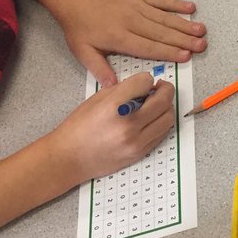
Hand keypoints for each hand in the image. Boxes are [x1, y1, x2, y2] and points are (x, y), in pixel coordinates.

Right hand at [48, 71, 176, 182]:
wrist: (69, 158)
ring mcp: (136, 142)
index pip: (146, 82)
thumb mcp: (97, 99)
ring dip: (166, 107)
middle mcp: (128, 124)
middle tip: (158, 88)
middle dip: (165, 89)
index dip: (146, 79)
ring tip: (154, 105)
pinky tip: (150, 119)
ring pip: (168, 118)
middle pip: (164, 100)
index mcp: (114, 106)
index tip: (143, 82)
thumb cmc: (79, 126)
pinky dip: (160, 123)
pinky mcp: (139, 153)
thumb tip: (145, 85)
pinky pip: (162, 134)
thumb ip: (123, 89)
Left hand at [52, 0, 206, 85]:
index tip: (186, 56)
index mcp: (119, 37)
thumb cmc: (80, 28)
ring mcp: (137, 6)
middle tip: (202, 45)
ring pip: (164, 17)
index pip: (148, 47)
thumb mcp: (83, 53)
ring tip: (201, 31)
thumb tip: (114, 88)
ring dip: (184, 24)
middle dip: (184, 40)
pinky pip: (160, 0)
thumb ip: (100, 69)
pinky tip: (191, 9)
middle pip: (161, 33)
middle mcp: (132, 21)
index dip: (168, 52)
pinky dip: (176, 4)